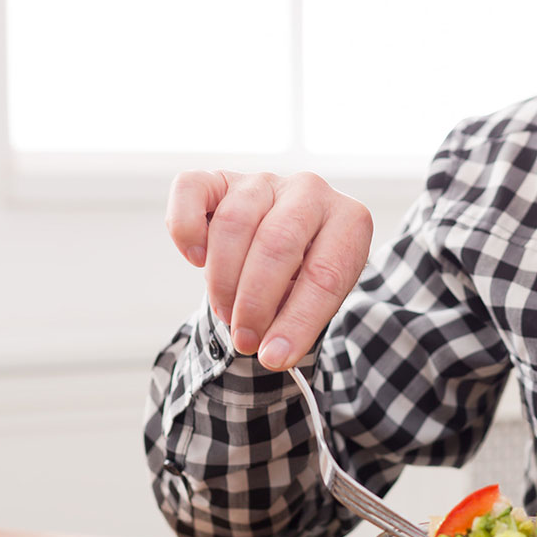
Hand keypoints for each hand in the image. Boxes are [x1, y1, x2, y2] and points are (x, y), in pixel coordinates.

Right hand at [164, 170, 372, 369]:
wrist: (290, 242)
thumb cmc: (306, 274)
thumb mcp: (318, 299)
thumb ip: (299, 322)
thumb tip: (272, 355)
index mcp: (349, 220)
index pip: (324, 274)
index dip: (297, 321)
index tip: (274, 357)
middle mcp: (310, 190)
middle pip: (276, 244)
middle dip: (255, 303)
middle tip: (245, 339)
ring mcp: (263, 181)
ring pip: (233, 223)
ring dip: (223, 279)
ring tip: (227, 313)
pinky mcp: (220, 179)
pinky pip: (191, 190)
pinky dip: (186, 229)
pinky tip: (197, 259)